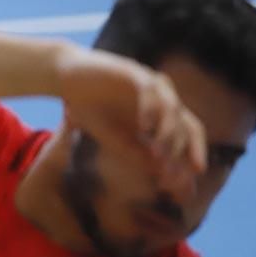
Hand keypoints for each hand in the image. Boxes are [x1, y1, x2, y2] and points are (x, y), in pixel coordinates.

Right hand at [56, 46, 206, 197]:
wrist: (67, 78)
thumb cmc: (90, 108)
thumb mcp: (112, 138)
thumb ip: (135, 153)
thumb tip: (160, 171)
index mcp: (161, 118)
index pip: (187, 139)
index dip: (186, 161)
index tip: (178, 185)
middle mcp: (162, 101)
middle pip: (189, 126)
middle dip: (182, 152)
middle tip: (170, 173)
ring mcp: (151, 85)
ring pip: (174, 109)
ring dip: (169, 133)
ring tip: (158, 154)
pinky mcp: (135, 71)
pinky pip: (151, 90)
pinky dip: (151, 108)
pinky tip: (144, 127)